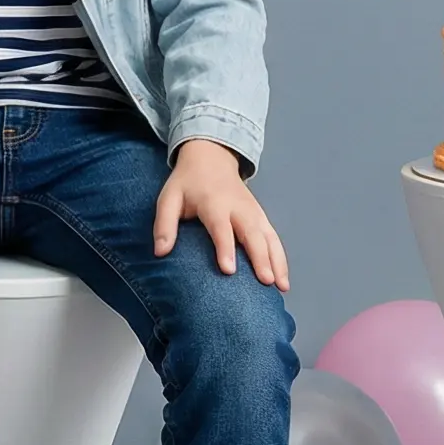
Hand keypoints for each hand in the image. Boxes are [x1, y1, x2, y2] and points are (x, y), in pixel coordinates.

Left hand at [152, 138, 289, 288]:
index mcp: (213, 202)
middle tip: (265, 282)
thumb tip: (160, 252)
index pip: (221, 227)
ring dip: (277, 261)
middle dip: (260, 258)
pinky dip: (281, 258)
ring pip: (269, 237)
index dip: (225, 248)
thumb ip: (164, 224)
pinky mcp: (261, 217)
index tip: (229, 270)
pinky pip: (274, 238)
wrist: (211, 157)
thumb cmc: (187, 183)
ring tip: (281, 286)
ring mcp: (253, 211)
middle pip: (252, 233)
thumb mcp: (169, 198)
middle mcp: (238, 207)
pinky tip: (283, 279)